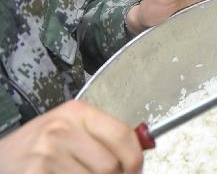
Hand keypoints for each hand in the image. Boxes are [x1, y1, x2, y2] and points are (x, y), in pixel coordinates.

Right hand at [0, 100, 141, 173]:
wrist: (1, 157)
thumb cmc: (41, 146)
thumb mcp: (72, 130)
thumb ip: (103, 139)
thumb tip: (139, 157)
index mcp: (78, 112)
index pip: (123, 134)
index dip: (135, 160)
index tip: (134, 172)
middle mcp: (62, 128)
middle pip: (109, 165)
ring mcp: (46, 152)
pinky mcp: (35, 173)